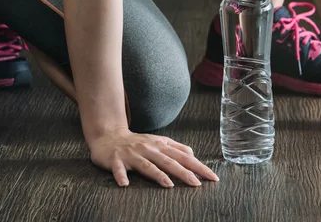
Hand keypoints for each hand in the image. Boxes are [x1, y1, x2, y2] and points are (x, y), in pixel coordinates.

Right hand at [87, 126, 218, 187]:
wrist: (108, 136)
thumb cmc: (136, 142)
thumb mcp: (158, 142)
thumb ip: (176, 148)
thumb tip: (193, 155)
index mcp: (161, 145)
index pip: (184, 157)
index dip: (199, 167)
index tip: (212, 177)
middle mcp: (149, 149)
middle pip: (169, 162)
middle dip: (184, 173)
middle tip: (197, 184)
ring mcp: (132, 154)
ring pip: (148, 165)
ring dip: (158, 175)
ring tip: (169, 184)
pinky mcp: (116, 160)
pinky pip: (118, 169)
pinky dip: (121, 176)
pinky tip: (124, 184)